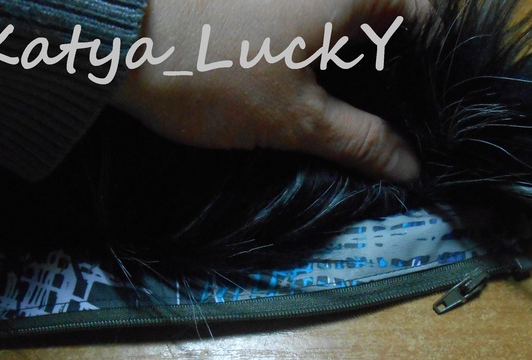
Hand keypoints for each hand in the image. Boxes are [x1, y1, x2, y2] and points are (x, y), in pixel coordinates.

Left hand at [112, 0, 428, 181]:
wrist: (108, 36)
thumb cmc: (214, 73)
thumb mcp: (295, 119)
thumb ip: (362, 142)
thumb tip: (412, 170)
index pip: (423, 22)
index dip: (423, 79)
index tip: (411, 124)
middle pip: (381, 18)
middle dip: (383, 75)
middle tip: (376, 132)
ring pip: (339, 19)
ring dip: (344, 65)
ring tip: (338, 117)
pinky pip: (303, 17)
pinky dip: (310, 49)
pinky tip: (299, 85)